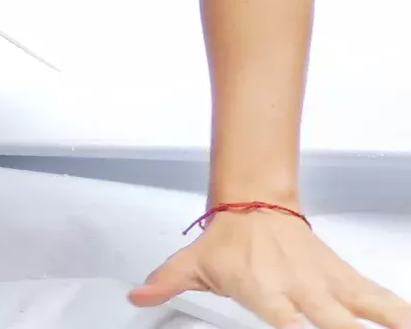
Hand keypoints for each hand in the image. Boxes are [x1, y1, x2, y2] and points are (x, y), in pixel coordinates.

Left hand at [130, 208, 409, 328]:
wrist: (255, 203)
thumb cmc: (228, 240)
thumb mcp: (191, 264)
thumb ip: (166, 283)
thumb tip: (136, 296)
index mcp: (265, 290)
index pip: (282, 317)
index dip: (293, 327)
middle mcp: (300, 288)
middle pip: (332, 321)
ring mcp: (326, 283)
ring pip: (366, 305)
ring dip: (387, 318)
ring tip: (404, 327)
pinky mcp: (345, 278)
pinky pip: (378, 296)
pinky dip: (397, 309)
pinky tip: (410, 319)